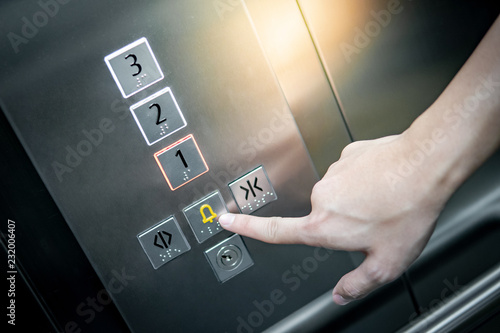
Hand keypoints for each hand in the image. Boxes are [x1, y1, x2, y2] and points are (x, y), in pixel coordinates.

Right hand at [219, 133, 447, 304]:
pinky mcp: (347, 155)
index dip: (246, 228)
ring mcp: (333, 172)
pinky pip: (352, 173)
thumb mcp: (385, 263)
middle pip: (323, 216)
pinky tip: (384, 184)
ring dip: (358, 200)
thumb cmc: (406, 212)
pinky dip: (365, 181)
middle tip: (375, 223)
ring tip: (384, 202)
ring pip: (341, 194)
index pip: (274, 230)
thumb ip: (357, 283)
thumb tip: (341, 294)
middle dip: (344, 222)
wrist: (424, 165)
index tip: (227, 220)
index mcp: (323, 226)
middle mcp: (322, 197)